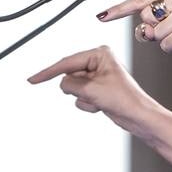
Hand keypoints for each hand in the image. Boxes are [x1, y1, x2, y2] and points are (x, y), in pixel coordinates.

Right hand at [27, 46, 155, 135]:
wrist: (139, 117)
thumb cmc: (124, 99)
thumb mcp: (92, 90)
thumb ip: (70, 84)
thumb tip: (62, 84)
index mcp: (99, 53)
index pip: (66, 62)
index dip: (48, 72)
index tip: (32, 80)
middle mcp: (98, 61)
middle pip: (70, 76)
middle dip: (78, 90)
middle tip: (94, 96)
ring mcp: (97, 76)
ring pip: (74, 88)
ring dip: (84, 98)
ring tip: (101, 101)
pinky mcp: (97, 88)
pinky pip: (80, 97)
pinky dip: (87, 104)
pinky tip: (102, 106)